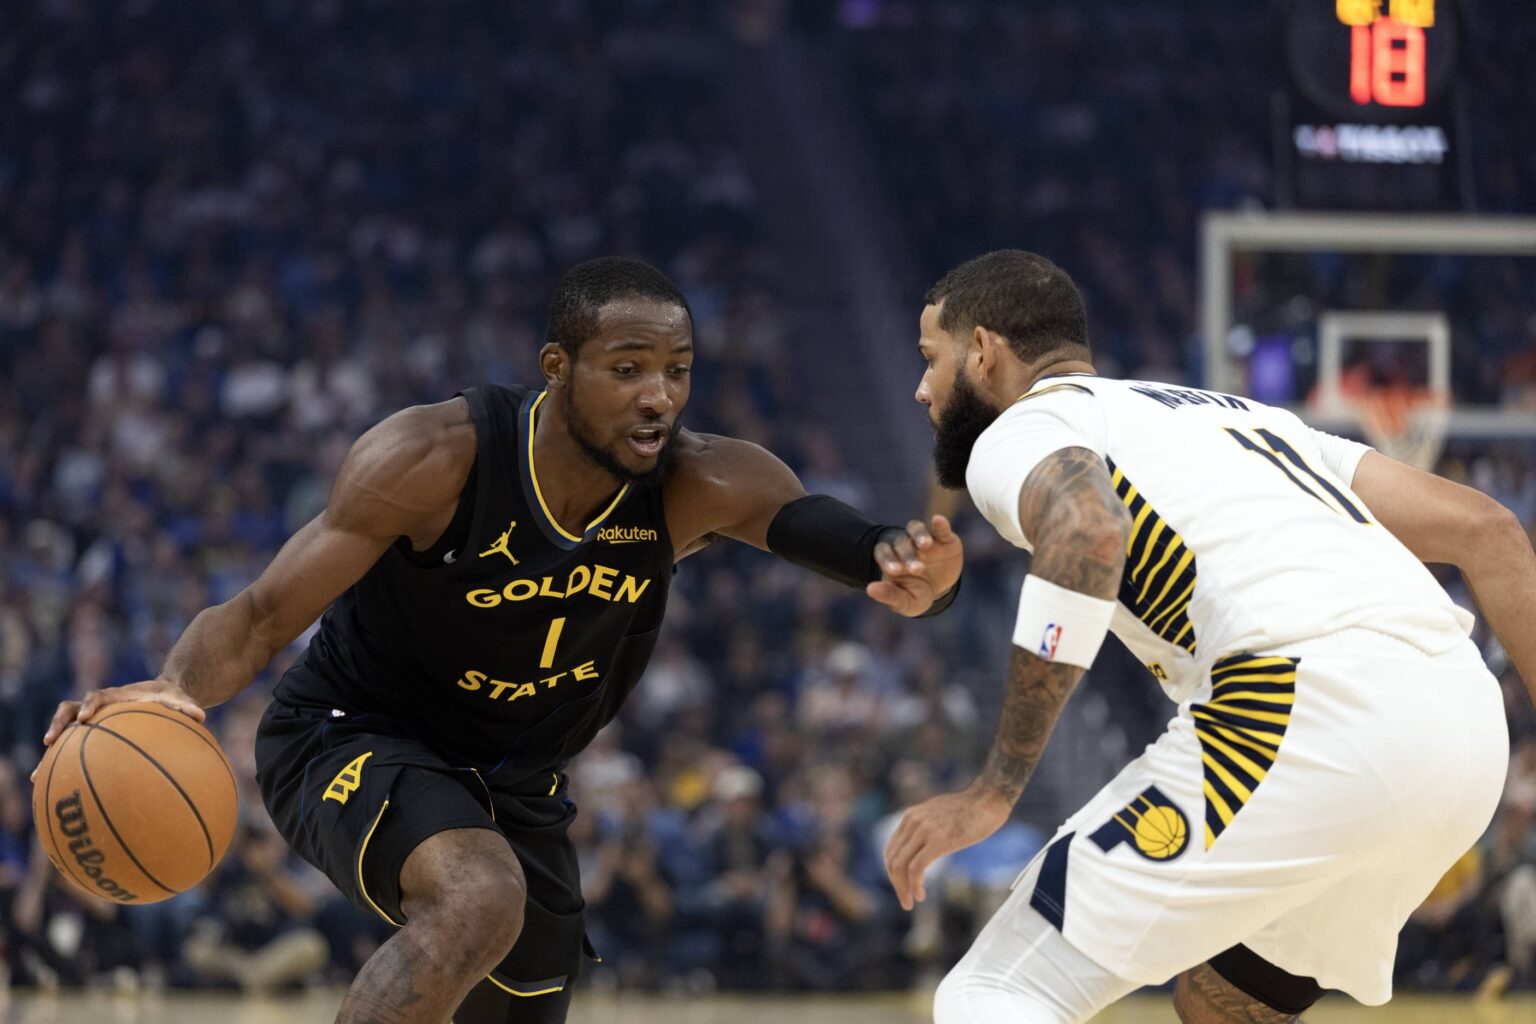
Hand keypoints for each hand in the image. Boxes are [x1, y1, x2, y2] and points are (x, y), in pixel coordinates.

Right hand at [35, 679, 204, 780]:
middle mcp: (98, 707)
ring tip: (37, 774)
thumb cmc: (169, 698)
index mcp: (116, 696)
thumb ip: (186, 707)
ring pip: (64, 731)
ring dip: (52, 751)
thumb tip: (201, 716)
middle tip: (50, 742)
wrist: (162, 696)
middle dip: (58, 724)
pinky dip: (62, 767)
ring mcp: (92, 720)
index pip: (96, 696)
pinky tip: (57, 791)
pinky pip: (73, 749)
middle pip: (68, 710)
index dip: (88, 705)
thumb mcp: (178, 699)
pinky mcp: (92, 734)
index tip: (84, 718)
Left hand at [866, 515, 962, 616]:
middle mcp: (905, 545)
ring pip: (915, 529)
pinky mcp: (944, 537)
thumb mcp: (906, 601)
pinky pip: (940, 528)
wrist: (942, 588)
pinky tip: (938, 520)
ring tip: (925, 545)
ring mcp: (924, 539)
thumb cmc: (917, 594)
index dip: (887, 559)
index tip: (894, 571)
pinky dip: (940, 524)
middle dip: (908, 555)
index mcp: (891, 559)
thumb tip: (870, 589)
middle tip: (917, 569)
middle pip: (901, 543)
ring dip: (919, 535)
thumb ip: (890, 596)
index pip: (883, 553)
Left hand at [884, 783, 1010, 910]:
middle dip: (897, 884)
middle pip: (893, 859)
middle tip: (906, 901)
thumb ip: (926, 826)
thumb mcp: (939, 814)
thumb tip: (924, 844)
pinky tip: (921, 895)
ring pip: (901, 866)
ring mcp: (924, 830)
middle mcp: (913, 822)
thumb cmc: (970, 809)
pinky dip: (914, 885)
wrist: (988, 798)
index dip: (893, 872)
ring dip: (903, 889)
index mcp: (911, 816)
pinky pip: (916, 868)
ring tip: (910, 902)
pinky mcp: (939, 841)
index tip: (902, 886)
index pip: (891, 850)